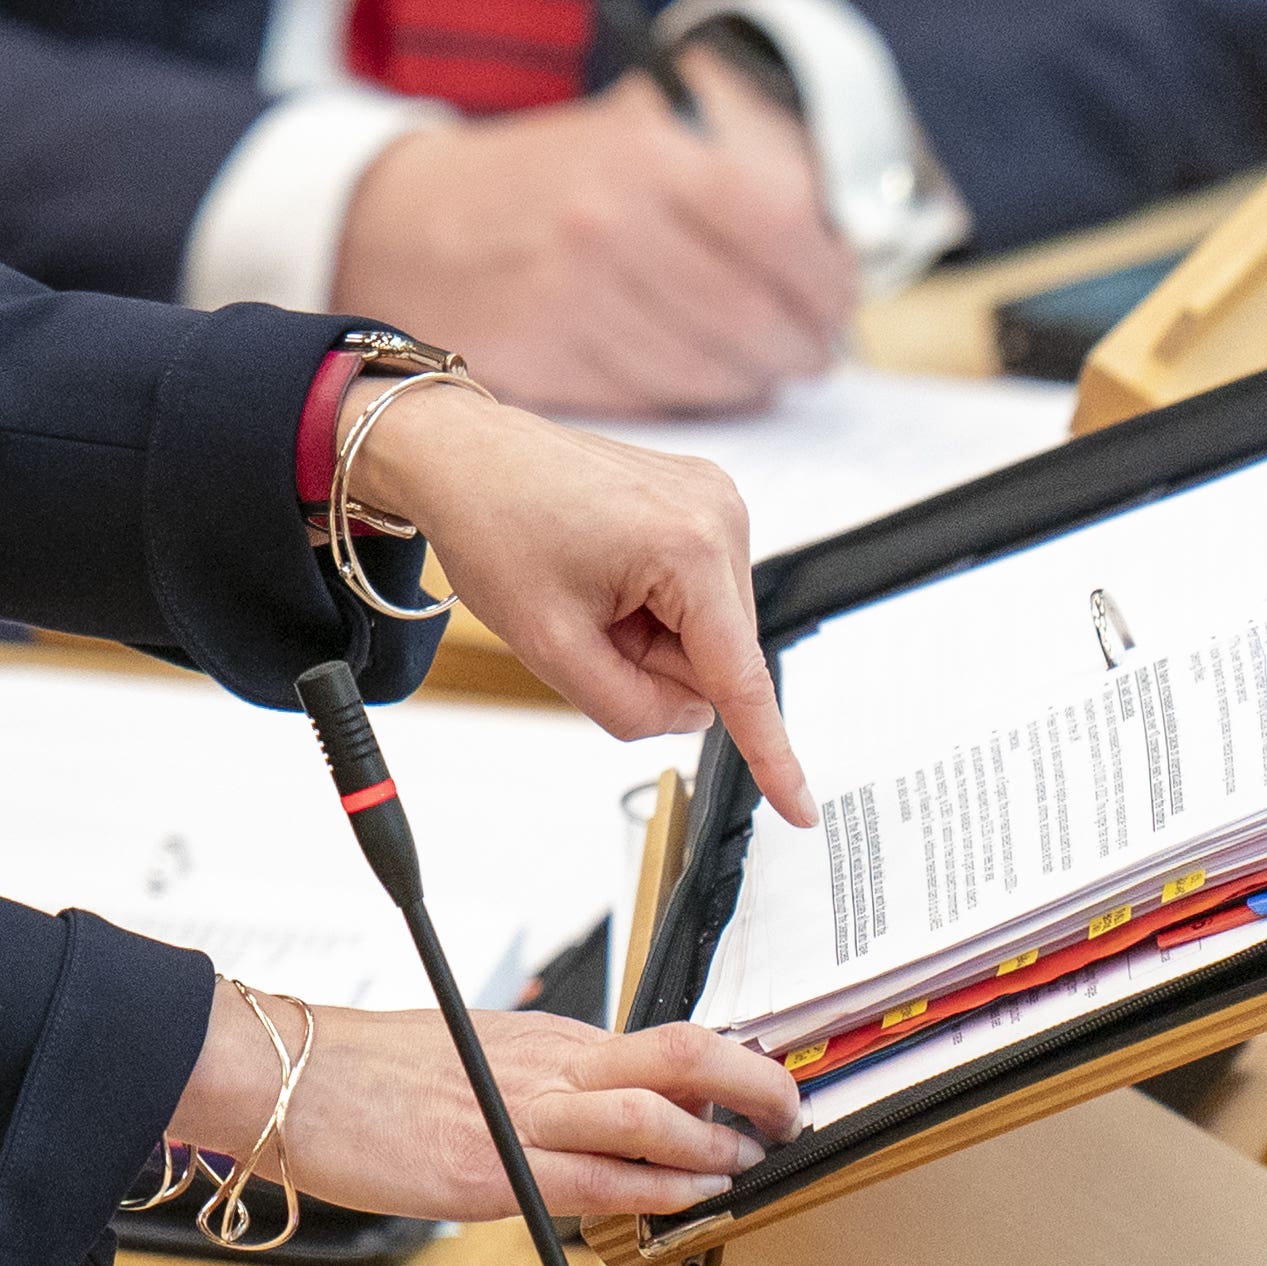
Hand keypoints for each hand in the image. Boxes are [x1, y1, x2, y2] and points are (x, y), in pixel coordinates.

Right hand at [170, 993, 804, 1223]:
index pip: (658, 1044)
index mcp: (542, 1037)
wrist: (283, 1076)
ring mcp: (519, 1113)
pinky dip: (655, 1187)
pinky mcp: (487, 1168)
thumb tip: (581, 1112)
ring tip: (752, 1161)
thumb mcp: (467, 1056)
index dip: (727, 1066)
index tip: (763, 1091)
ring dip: (717, 1140)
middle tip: (789, 1112)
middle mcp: (543, 1064)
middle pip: (678, 1053)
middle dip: (752, 1082)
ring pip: (650, 1111)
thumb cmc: (362, 1072)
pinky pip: (593, 1178)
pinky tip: (688, 1197)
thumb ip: (530, 1082)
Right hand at [335, 52, 848, 415]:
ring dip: (753, 377)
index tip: (838, 296)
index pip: (781, 226)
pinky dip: (695, 397)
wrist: (405, 221)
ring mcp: (573, 296)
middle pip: (752, 311)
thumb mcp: (642, 128)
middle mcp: (610, 222)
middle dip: (799, 341)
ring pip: (708, 367)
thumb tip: (835, 228)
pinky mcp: (544, 359)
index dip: (825, 275)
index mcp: (648, 151)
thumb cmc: (549, 178)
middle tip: (814, 349)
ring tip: (766, 368)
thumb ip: (740, 159)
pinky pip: (654, 396)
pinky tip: (706, 381)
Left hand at [345, 376, 811, 823]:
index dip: (769, 753)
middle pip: (718, 656)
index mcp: (689, 546)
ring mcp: (715, 499)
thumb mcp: (551, 647)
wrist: (464, 456)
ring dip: (653, 633)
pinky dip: (655, 604)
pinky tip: (608, 573)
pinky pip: (697, 591)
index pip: (739, 677)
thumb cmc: (494, 528)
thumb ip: (630, 708)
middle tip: (589, 624)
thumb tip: (692, 716)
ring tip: (593, 589)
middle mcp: (719, 513)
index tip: (801, 808)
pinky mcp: (702, 498)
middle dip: (656, 662)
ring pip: (708, 629)